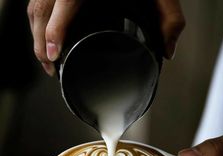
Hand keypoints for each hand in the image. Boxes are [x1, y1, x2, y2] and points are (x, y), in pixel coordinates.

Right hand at [27, 0, 184, 75]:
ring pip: (35, 4)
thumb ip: (170, 18)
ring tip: (46, 57)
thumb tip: (168, 50)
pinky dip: (39, 19)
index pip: (62, 6)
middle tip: (50, 67)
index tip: (53, 56)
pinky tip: (45, 33)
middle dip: (41, 42)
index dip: (54, 33)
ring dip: (37, 33)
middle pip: (40, 9)